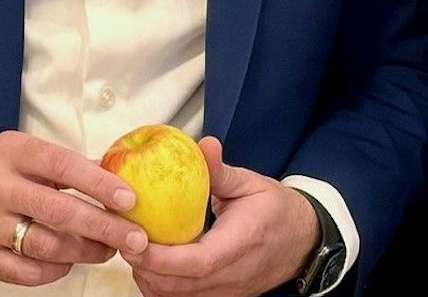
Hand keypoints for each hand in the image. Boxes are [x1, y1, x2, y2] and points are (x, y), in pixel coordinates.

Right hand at [0, 130, 149, 286]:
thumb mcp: (22, 153)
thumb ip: (64, 166)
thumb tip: (117, 179)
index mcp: (12, 152)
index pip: (63, 166)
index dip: (100, 184)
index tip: (130, 200)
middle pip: (59, 212)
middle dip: (104, 227)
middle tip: (136, 238)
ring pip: (46, 246)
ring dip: (85, 251)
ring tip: (107, 250)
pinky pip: (27, 272)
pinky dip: (56, 270)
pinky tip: (70, 262)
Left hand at [125, 137, 321, 296]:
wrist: (303, 241)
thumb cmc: (277, 211)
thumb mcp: (252, 184)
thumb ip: (222, 171)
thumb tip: (204, 146)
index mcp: (242, 242)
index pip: (198, 262)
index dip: (161, 257)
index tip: (135, 239)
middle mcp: (234, 275)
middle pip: (180, 287)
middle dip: (145, 268)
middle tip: (124, 239)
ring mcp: (228, 292)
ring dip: (150, 280)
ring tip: (135, 250)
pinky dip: (162, 287)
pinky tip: (152, 266)